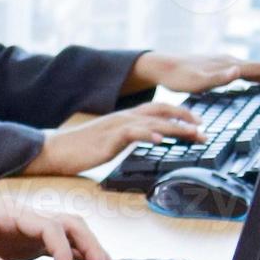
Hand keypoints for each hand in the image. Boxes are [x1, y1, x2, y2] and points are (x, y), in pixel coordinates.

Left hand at [0, 195, 119, 259]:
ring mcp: (27, 229)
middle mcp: (23, 216)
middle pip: (69, 224)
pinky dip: (79, 257)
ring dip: (91, 251)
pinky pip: (60, 245)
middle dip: (91, 247)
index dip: (62, 252)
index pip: (48, 227)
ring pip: (69, 233)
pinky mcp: (26, 242)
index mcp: (8, 212)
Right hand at [24, 102, 204, 175]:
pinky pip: (131, 133)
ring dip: (175, 128)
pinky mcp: (108, 138)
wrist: (55, 150)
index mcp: (124, 117)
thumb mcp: (110, 141)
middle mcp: (123, 118)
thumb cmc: (80, 149)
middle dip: (185, 118)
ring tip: (193, 134)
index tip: (198, 123)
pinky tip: (159, 140)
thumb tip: (146, 140)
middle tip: (204, 128)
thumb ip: (128, 138)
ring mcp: (115, 127)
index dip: (180, 113)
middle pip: (160, 111)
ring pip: (151, 121)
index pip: (157, 109)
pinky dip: (147, 135)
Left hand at [125, 51, 259, 94]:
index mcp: (228, 66)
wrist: (161, 67)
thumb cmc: (177, 78)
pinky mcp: (219, 69)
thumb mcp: (196, 82)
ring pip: (254, 69)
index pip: (259, 68)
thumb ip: (217, 78)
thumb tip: (238, 71)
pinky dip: (258, 75)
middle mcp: (230, 63)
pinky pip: (245, 72)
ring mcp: (225, 65)